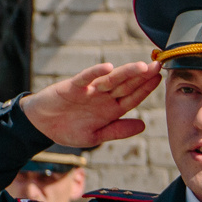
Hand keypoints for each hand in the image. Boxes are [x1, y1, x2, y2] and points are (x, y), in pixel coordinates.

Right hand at [19, 62, 162, 147]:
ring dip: (126, 73)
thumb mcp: (96, 136)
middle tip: (158, 65)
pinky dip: (95, 73)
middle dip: (142, 76)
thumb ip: (118, 130)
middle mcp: (103, 97)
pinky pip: (85, 78)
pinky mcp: (72, 87)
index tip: (160, 79)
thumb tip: (143, 125)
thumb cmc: (69, 129)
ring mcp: (89, 91)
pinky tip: (108, 67)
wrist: (41, 126)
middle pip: (126, 85)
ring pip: (110, 80)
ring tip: (141, 66)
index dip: (145, 89)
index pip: (132, 97)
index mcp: (110, 109)